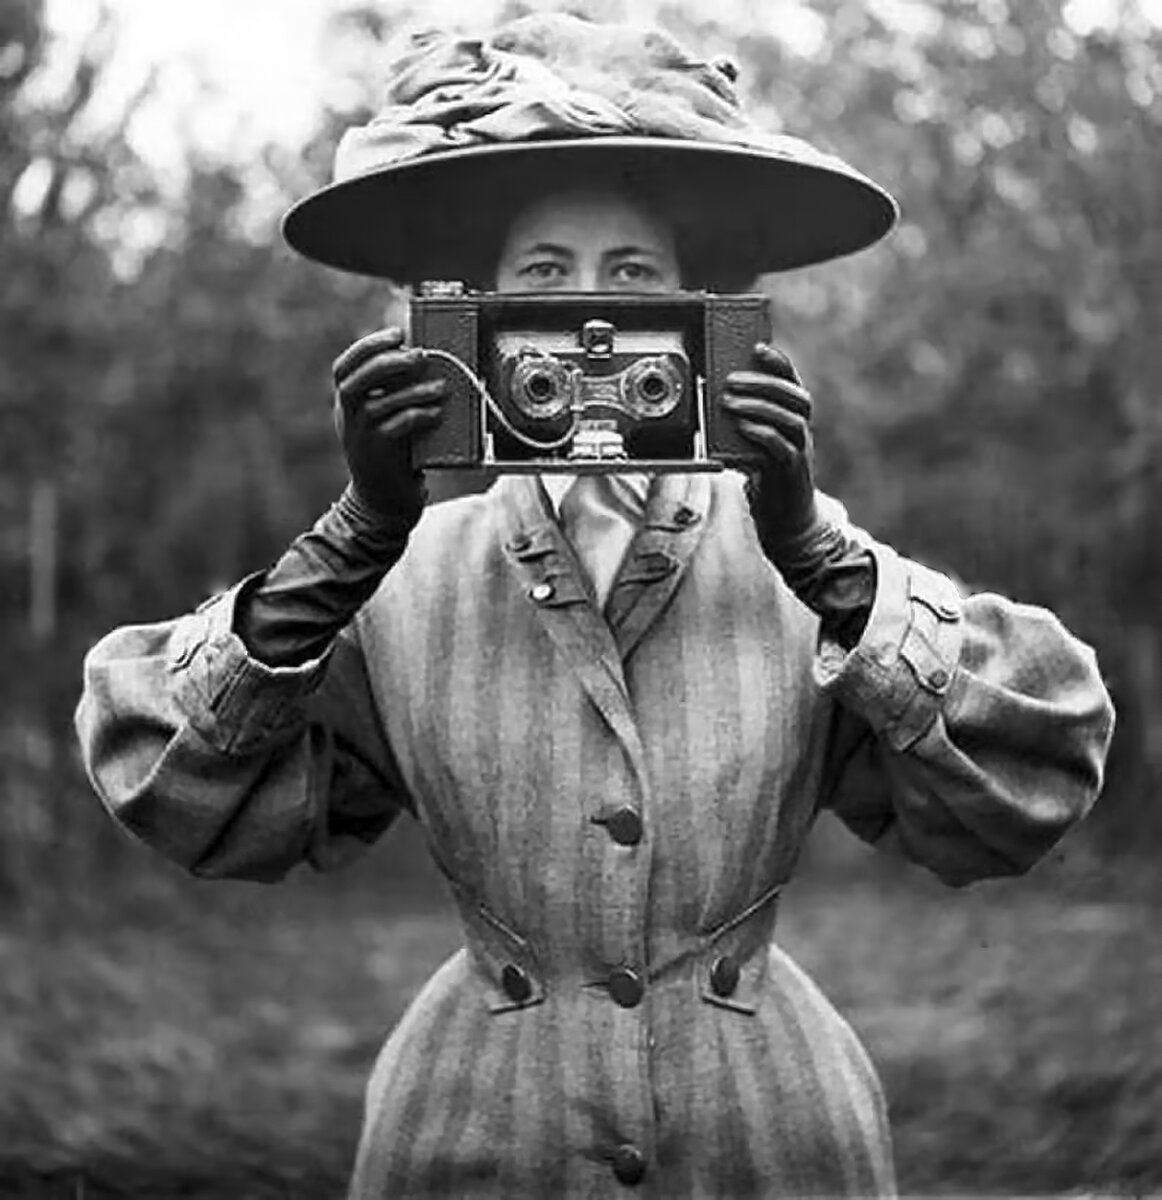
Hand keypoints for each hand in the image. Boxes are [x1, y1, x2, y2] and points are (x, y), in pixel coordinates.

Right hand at [331, 327, 446, 522]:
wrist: (383, 501)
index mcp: (348, 404)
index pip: (344, 366)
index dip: (368, 345)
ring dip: (412, 391)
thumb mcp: (385, 419)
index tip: (398, 333)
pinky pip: (395, 430)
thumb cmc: (392, 453)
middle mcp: (348, 418)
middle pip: (353, 381)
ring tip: (439, 386)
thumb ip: (393, 393)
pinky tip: (436, 414)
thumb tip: (421, 358)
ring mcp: (360, 438)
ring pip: (378, 405)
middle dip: (386, 362)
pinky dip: (417, 417)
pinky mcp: (379, 456)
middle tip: (419, 354)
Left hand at [721, 342, 819, 555]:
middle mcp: (803, 431)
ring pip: (790, 420)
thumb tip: (720, 398)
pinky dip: (762, 434)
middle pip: (795, 397)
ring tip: (730, 401)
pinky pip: (782, 448)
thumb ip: (746, 422)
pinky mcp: (792, 472)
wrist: (786, 519)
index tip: (758, 347)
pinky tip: (743, 428)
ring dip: (759, 406)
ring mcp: (801, 451)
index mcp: (795, 418)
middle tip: (733, 379)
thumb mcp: (756, 442)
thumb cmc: (768, 475)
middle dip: (764, 383)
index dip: (779, 363)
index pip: (793, 382)